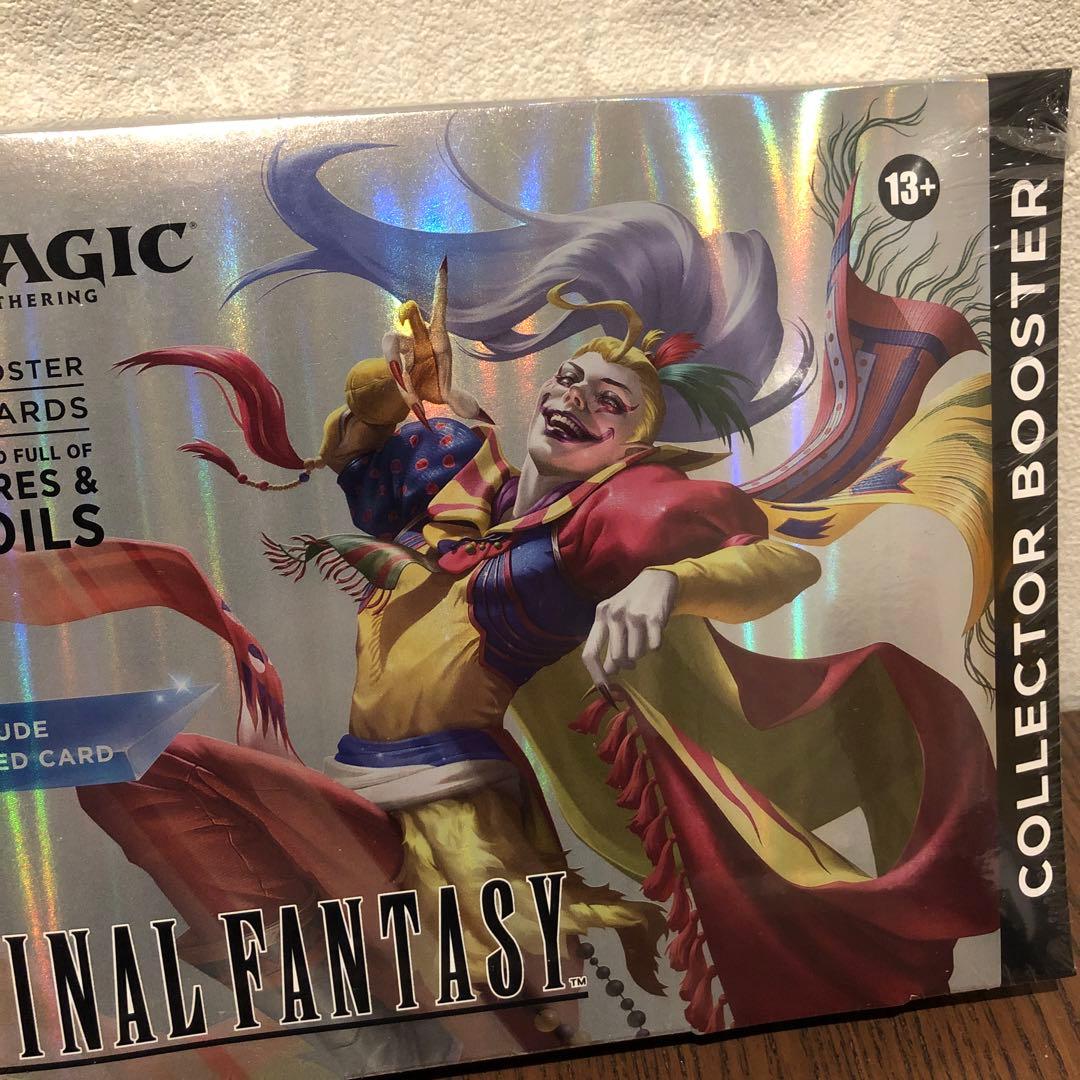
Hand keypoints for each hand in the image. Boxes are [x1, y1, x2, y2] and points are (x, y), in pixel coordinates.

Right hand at [381, 259, 491, 425]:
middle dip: (410, 317)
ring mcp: (400, 344)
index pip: (439, 307)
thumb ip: (459, 401)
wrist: (409, 394)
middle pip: (411, 317)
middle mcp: (417, 336)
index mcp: (437, 338)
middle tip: (414, 317)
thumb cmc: (431, 384)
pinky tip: (407, 393)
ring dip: (402, 364)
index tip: (443, 265)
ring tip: (410, 388)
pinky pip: (391, 360)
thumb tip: (477, 415)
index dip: (440, 287)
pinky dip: (398, 376)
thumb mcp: (446, 393)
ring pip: (396, 343)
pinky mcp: (389, 355)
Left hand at [582, 569, 676, 689]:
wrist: (657, 580)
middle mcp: (614, 614)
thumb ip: (609, 642)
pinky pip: (653, 647)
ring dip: (641, 653)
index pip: (590, 651)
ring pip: (636, 655)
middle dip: (626, 663)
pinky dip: (655, 645)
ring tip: (643, 637)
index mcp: (601, 615)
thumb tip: (608, 673)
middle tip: (632, 657)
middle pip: (617, 658)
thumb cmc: (632, 603)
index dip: (596, 674)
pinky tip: (655, 631)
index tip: (604, 689)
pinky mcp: (654, 618)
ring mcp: (634, 615)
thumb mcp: (615, 616)